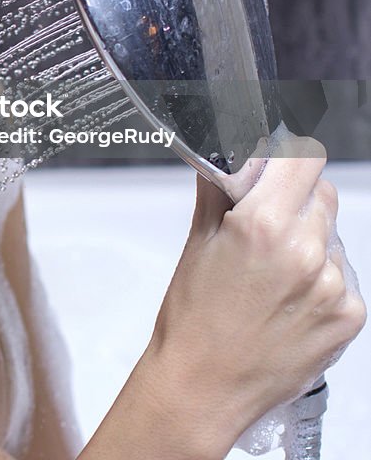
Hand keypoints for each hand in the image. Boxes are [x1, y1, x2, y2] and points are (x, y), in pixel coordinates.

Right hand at [147, 142, 365, 436]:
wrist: (203, 386)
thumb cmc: (193, 320)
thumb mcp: (197, 242)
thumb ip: (216, 190)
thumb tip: (224, 157)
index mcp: (263, 225)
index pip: (303, 159)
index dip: (288, 157)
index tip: (276, 165)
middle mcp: (306, 251)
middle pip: (321, 194)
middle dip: (295, 199)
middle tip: (265, 224)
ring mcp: (333, 286)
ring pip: (332, 236)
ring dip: (310, 239)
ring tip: (273, 272)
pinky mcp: (349, 317)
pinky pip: (342, 276)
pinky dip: (322, 278)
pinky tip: (290, 297)